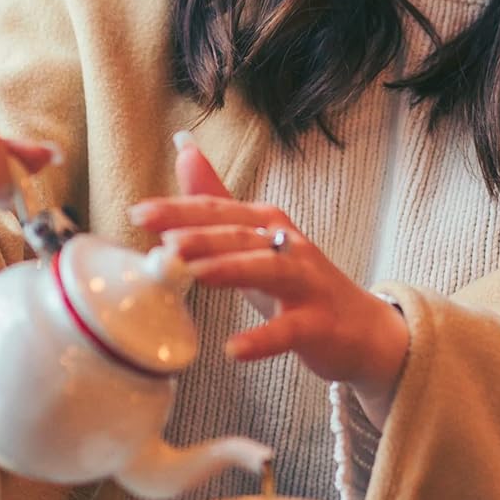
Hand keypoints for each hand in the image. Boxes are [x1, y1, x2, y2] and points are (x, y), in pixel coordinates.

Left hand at [130, 142, 408, 403]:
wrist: (362, 329)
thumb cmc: (298, 283)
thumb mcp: (254, 240)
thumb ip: (217, 200)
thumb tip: (185, 151)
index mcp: (266, 224)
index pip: (217, 211)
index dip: (178, 211)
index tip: (138, 213)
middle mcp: (287, 244)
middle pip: (239, 235)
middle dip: (201, 234)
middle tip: (164, 240)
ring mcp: (306, 282)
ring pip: (266, 270)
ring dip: (230, 269)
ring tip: (195, 274)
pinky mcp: (318, 323)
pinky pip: (289, 330)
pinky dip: (263, 339)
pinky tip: (234, 349)